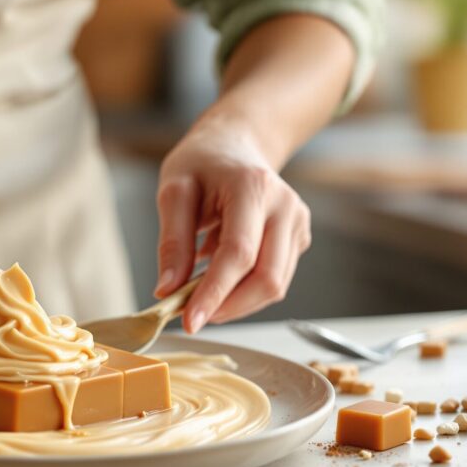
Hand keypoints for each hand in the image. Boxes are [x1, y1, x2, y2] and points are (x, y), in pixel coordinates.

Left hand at [154, 120, 310, 331]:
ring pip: (276, 285)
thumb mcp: (174, 191)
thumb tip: (168, 291)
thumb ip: (173, 242)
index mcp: (253, 188)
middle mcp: (285, 206)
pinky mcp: (299, 238)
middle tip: (191, 315)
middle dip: (228, 306)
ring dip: (236, 303)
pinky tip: (221, 276)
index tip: (190, 321)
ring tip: (200, 294)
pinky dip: (245, 290)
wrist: (234, 145)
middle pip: (267, 278)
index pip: (239, 254)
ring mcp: (297, 223)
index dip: (215, 293)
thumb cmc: (202, 164)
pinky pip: (276, 278)